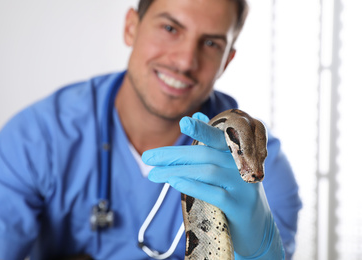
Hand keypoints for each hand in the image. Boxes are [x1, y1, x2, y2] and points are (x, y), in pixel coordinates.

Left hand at [142, 113, 283, 258]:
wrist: (258, 227)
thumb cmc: (235, 191)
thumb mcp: (227, 164)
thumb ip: (212, 142)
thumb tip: (198, 113)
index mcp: (238, 152)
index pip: (218, 136)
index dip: (201, 129)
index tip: (182, 122)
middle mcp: (243, 165)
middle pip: (205, 154)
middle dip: (173, 155)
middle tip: (148, 157)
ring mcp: (243, 185)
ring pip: (207, 171)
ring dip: (176, 171)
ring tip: (153, 175)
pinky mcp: (240, 206)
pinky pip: (215, 194)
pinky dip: (193, 186)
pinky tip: (174, 183)